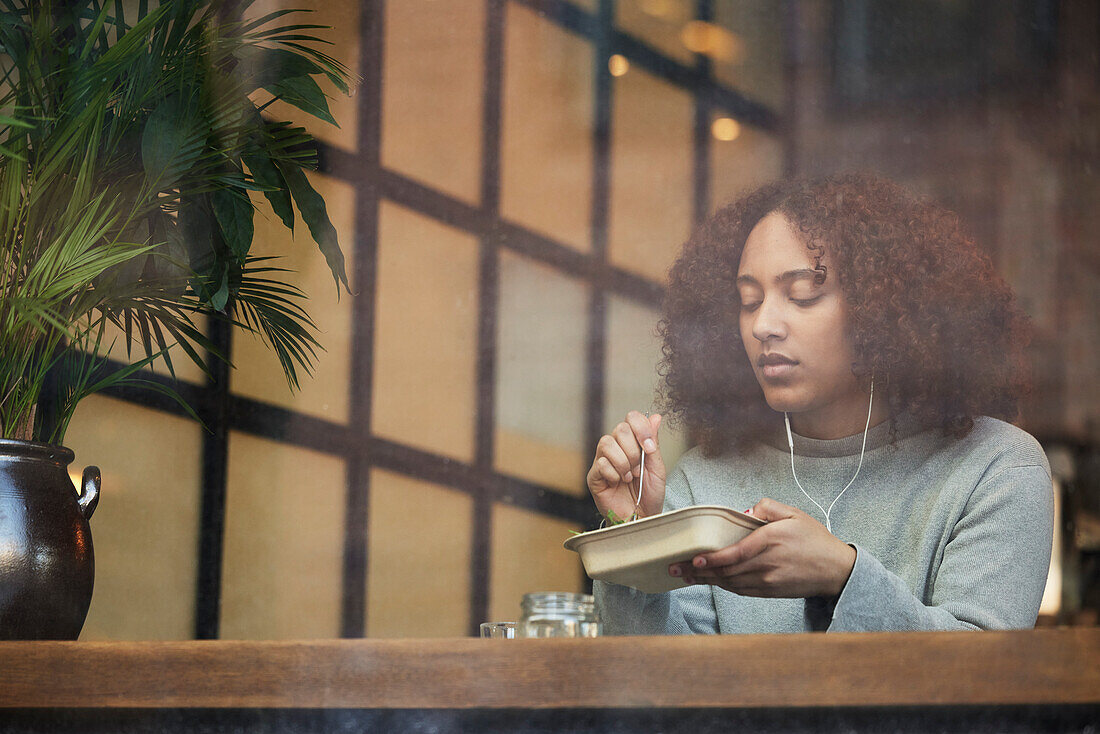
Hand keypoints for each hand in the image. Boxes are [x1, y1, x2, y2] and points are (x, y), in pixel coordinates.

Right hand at [586, 411, 664, 521]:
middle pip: (619, 429)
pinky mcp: (594, 476)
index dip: (641, 428)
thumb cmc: (650, 495)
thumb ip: (654, 442)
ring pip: (607, 443)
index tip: (649, 448)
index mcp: (632, 442)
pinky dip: (614, 474)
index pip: (631, 418)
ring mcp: (603, 461)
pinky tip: (618, 483)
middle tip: (638, 469)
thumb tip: (656, 417)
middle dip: (633, 450)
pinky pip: (601, 464)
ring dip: (623, 462)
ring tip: (629, 477)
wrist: (642, 518)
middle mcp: (616, 448)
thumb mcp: (657, 467)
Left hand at [668, 498, 856, 598]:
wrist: (836, 570)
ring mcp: (767, 581)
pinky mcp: (769, 592)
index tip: (694, 558)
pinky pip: (740, 590)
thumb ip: (767, 507)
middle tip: (675, 568)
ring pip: (730, 583)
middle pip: (726, 571)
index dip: (712, 559)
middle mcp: (766, 565)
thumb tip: (743, 514)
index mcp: (770, 542)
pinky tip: (709, 581)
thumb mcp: (793, 513)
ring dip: (706, 580)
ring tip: (684, 575)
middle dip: (698, 571)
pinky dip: (722, 586)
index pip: (734, 554)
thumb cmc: (814, 539)